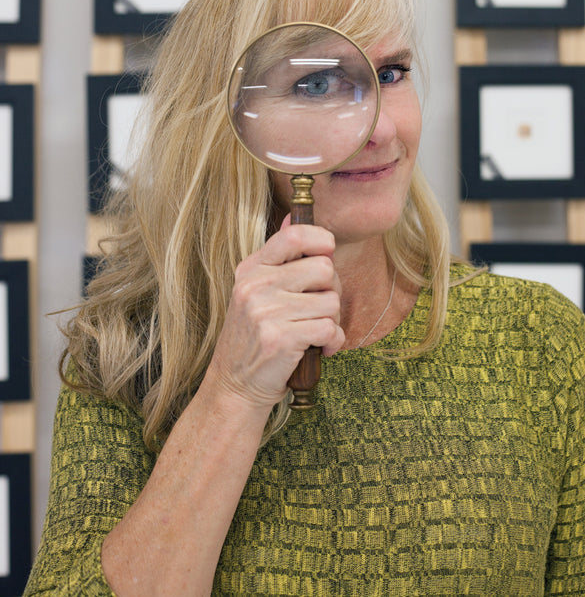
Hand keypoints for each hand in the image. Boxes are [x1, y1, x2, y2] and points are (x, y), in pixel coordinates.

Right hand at [209, 220, 344, 407]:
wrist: (234, 386)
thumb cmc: (254, 338)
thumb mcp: (255, 291)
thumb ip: (277, 258)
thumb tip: (293, 215)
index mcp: (252, 269)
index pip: (294, 235)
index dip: (322, 240)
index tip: (326, 254)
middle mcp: (256, 285)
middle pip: (324, 268)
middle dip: (332, 290)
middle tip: (320, 308)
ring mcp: (266, 311)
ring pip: (332, 301)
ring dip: (332, 321)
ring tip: (315, 331)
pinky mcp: (280, 338)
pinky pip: (330, 329)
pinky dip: (332, 342)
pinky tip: (319, 348)